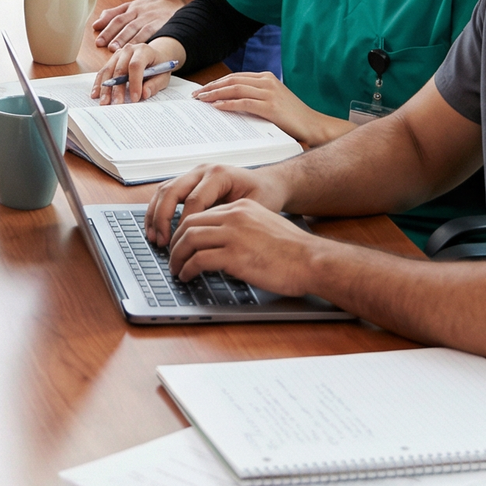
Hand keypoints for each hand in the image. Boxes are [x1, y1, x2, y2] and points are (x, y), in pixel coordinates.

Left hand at [93, 0, 182, 49]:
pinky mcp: (161, 23)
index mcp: (131, 8)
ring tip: (118, 50)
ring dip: (126, 39)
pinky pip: (150, 32)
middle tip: (107, 47)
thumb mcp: (131, 6)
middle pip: (124, 23)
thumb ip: (113, 14)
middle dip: (114, 35)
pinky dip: (142, 40)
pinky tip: (137, 48)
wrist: (174, 1)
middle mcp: (139, 12)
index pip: (116, 18)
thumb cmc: (150, 7)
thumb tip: (95, 25)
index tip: (98, 41)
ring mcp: (150, 17)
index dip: (107, 29)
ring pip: (136, 28)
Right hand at [94, 36, 182, 104]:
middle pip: (120, 69)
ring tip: (104, 103)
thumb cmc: (159, 67)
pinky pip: (103, 72)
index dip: (135, 82)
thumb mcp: (163, 76)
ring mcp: (118, 54)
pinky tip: (95, 94)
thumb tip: (144, 94)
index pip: (136, 65)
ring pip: (108, 71)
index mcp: (144, 50)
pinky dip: (99, 84)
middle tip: (117, 104)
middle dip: (117, 89)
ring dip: (105, 88)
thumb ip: (154, 85)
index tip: (135, 98)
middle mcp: (129, 49)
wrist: (155, 56)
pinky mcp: (112, 60)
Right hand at [143, 161, 284, 248]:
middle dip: (162, 218)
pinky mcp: (189, 181)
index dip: (185, 224)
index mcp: (219, 174)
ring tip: (154, 238)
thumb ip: (232, 220)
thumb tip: (213, 241)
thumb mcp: (256, 207)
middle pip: (172, 191)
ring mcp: (193, 174)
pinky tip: (155, 229)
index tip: (183, 245)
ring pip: (164, 190)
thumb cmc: (264, 195)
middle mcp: (202, 170)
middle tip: (162, 242)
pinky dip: (157, 210)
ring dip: (155, 214)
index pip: (194, 200)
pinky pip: (166, 193)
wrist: (268, 183)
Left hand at [165, 196, 319, 292]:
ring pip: (190, 240)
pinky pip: (199, 260)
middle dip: (176, 242)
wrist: (312, 261)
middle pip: (190, 224)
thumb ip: (242, 229)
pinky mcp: (234, 256)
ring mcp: (233, 235)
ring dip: (178, 257)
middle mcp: (234, 217)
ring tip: (176, 269)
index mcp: (241, 208)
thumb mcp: (264, 227)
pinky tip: (188, 276)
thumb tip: (223, 244)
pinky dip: (188, 269)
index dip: (185, 230)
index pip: (201, 213)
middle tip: (172, 257)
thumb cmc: (294, 251)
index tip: (181, 242)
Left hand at [193, 71, 349, 147]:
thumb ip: (254, 97)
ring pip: (234, 89)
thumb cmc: (292, 117)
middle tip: (196, 95)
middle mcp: (267, 81)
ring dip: (214, 94)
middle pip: (231, 80)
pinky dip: (228, 104)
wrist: (314, 126)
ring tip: (201, 100)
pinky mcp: (271, 106)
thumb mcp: (272, 101)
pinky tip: (217, 107)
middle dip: (211, 87)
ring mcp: (269, 92)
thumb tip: (228, 101)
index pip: (235, 77)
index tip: (202, 89)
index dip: (216, 83)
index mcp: (266, 77)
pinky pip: (244, 102)